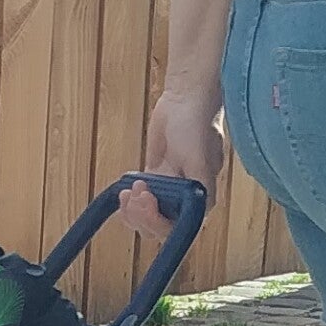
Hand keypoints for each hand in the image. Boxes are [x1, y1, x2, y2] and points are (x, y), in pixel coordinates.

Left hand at [119, 92, 225, 242]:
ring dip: (132, 210)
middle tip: (133, 195)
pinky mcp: (156, 177)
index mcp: (200, 198)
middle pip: (159, 225)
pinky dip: (129, 200)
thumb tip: (200, 211)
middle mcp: (185, 198)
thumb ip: (199, 185)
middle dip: (142, 215)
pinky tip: (124, 189)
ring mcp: (169, 188)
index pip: (177, 226)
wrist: (185, 99)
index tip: (146, 202)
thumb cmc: (197, 125)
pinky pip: (139, 199)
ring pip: (146, 215)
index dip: (158, 222)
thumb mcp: (199, 158)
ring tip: (127, 191)